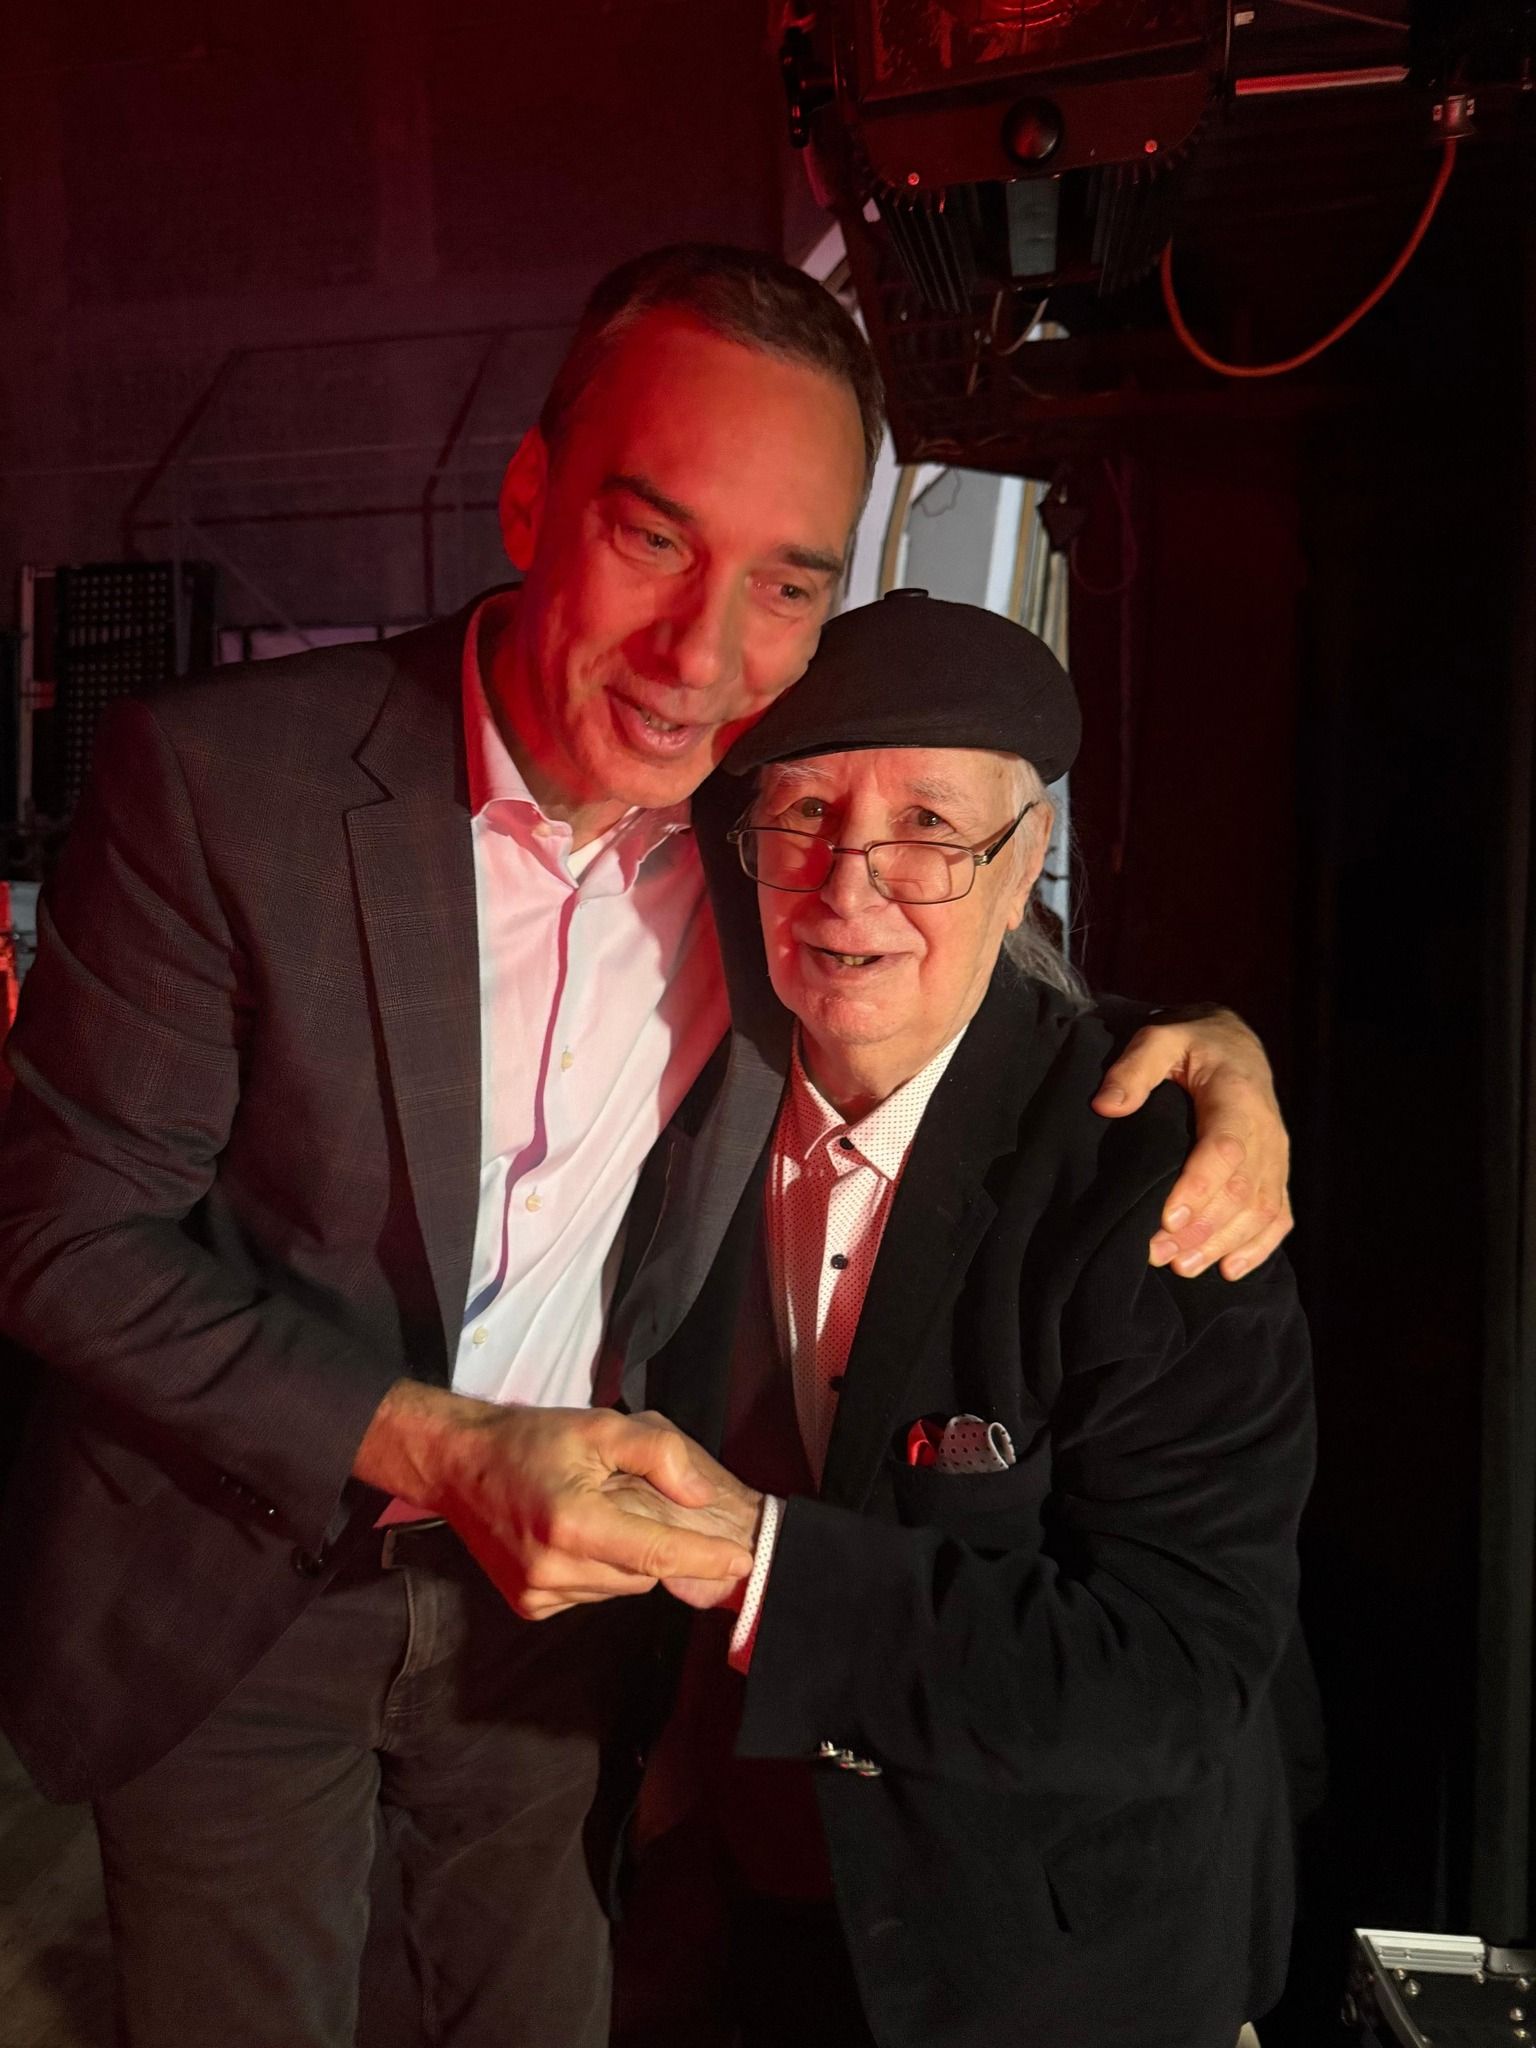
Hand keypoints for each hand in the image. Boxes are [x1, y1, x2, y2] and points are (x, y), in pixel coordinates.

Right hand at [354, 1383, 755, 1619]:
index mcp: (575, 1523)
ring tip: (595, 1513)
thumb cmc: (531, 1440)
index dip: (706, 1559)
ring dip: (625, 1557)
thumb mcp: (599, 1426)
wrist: (459, 1465)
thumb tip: (701, 1496)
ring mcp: (539, 1593)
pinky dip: (596, 1569)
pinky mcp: (529, 1605)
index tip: (745, 1560)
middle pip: (643, 1572)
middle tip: (631, 1501)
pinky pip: (590, 1594)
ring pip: (619, 1586)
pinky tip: (573, 1536)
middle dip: (655, 1543)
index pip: (659, 1554)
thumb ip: (657, 1454)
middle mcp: (555, 1568)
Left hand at [1092, 1005, 1292, 1280]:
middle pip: (1242, 1190)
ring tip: (1181, 1267)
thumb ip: (1133, 1068)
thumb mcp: (1159, 1038)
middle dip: (1201, 1229)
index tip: (1167, 1218)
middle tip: (1156, 1254)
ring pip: (1260, 1210)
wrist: (1235, 1045)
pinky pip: (1278, 1216)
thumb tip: (1106, 1106)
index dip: (1200, 1187)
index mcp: (1237, 1096)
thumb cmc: (1191, 1043)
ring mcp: (1276, 1156)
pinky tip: (1228, 1270)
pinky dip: (1258, 1248)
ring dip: (1222, 1244)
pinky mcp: (1277, 1173)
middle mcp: (1265, 1130)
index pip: (1224, 1148)